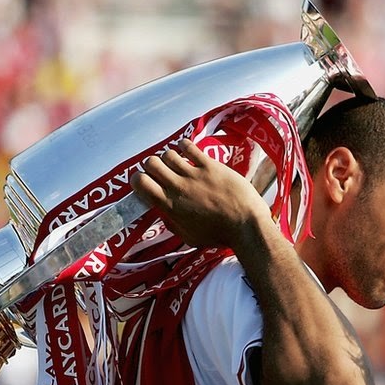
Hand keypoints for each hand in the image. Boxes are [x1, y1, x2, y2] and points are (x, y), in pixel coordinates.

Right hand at [130, 139, 271, 248]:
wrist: (246, 225)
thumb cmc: (218, 235)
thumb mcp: (188, 238)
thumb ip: (171, 223)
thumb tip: (162, 211)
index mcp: (170, 206)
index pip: (140, 183)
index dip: (138, 179)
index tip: (144, 183)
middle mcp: (178, 187)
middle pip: (151, 163)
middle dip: (152, 166)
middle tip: (161, 172)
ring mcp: (194, 174)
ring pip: (168, 154)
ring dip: (169, 158)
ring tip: (177, 165)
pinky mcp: (210, 165)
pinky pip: (189, 147)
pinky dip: (184, 147)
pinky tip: (187, 151)